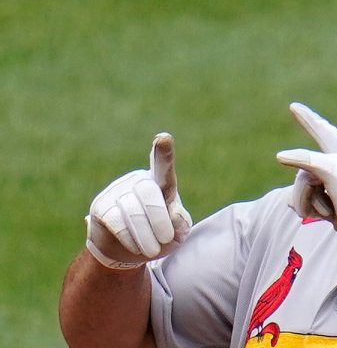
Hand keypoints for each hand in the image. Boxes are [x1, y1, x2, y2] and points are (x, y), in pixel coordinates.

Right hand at [86, 133, 192, 269]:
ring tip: (152, 250)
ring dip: (145, 234)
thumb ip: (180, 223)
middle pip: (147, 191)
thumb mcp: (177, 233)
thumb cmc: (159, 237)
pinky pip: (115, 219)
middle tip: (166, 239)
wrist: (128, 253)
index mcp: (160, 182)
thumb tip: (173, 213)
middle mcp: (138, 180)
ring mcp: (117, 191)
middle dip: (158, 217)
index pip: (162, 165)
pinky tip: (136, 247)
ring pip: (131, 208)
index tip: (164, 138)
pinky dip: (129, 236)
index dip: (163, 153)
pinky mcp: (100, 206)